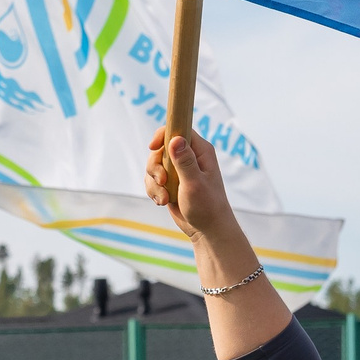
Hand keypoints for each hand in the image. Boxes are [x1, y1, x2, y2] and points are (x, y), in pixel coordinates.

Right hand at [144, 129, 237, 246]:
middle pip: (160, 148)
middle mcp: (189, 157)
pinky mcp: (170, 182)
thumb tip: (175, 139)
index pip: (179, 129)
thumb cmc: (207, 207)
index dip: (163, 135)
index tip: (153, 147)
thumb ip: (185, 162)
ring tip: (164, 198)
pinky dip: (154, 191)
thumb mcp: (195, 184)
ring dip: (154, 183)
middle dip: (155, 167)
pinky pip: (152, 179)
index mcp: (200, 151)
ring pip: (153, 165)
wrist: (207, 230)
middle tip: (162, 181)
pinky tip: (163, 201)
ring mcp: (178, 169)